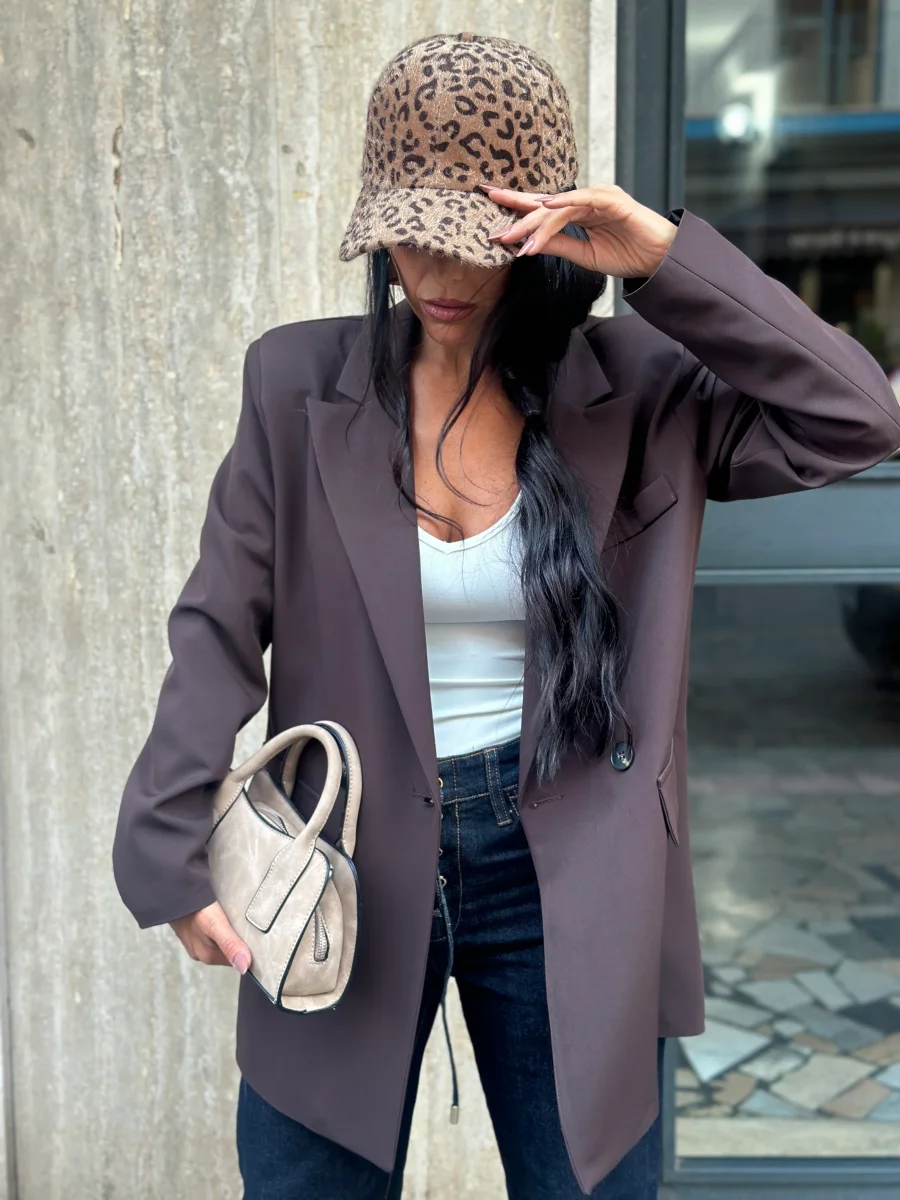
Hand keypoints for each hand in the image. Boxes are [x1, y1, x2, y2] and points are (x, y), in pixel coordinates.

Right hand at [170, 900, 251, 973]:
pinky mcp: (194, 931)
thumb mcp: (215, 925)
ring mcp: (196, 942)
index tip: (257, 938)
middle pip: (229, 951)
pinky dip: (222, 927)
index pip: (237, 960)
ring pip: (222, 942)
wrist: (175, 894)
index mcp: (208, 956)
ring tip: (238, 920)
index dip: (248, 950)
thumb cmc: (195, 909)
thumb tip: (244, 968)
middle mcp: (201, 953)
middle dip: (239, 941)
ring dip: (231, 933)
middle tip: (249, 926)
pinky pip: (214, 933)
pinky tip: (225, 917)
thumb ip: (230, 945)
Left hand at [478, 183, 676, 278]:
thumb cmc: (627, 255)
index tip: (491, 220)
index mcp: (577, 212)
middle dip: (516, 214)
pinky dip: (564, 203)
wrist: (659, 259)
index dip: (516, 211)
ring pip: (559, 206)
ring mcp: (598, 197)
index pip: (541, 210)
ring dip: (535, 223)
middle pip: (544, 204)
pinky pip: (583, 200)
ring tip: (515, 237)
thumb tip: (528, 244)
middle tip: (493, 229)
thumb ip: (559, 245)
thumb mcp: (584, 255)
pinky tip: (546, 208)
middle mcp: (584, 200)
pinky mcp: (612, 200)